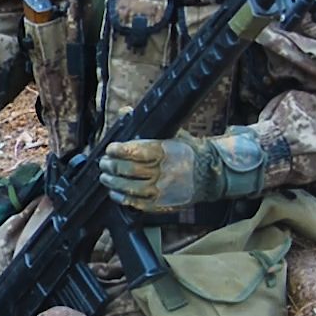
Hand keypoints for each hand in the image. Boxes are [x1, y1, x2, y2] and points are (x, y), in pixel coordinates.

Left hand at [99, 129, 265, 213]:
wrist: (210, 174)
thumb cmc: (188, 151)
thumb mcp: (171, 133)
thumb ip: (147, 125)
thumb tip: (124, 111)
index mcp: (162, 151)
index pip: (132, 151)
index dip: (117, 150)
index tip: (110, 148)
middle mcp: (161, 171)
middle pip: (127, 169)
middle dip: (111, 166)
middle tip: (104, 163)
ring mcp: (160, 189)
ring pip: (128, 187)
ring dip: (113, 182)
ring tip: (105, 177)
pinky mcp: (160, 203)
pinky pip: (136, 202)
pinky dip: (122, 197)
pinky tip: (115, 193)